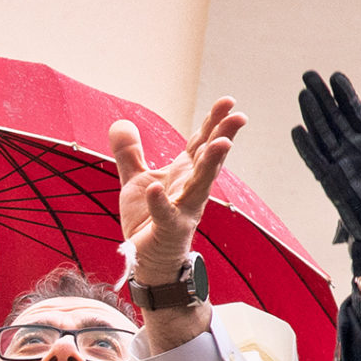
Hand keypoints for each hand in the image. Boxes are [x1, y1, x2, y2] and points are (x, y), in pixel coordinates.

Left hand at [112, 101, 244, 296]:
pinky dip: (160, 203)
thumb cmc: (148, 219)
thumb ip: (130, 152)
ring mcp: (184, 210)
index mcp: (185, 174)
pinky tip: (156, 190)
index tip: (228, 101)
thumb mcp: (135, 180)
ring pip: (201, 184)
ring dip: (211, 164)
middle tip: (239, 116)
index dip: (213, 122)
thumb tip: (121, 122)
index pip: (201, 143)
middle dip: (224, 136)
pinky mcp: (169, 230)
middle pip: (210, 158)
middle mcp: (190, 189)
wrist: (147, 258)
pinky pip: (165, 215)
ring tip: (221, 144)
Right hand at [291, 71, 360, 279]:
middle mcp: (353, 153)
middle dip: (322, 98)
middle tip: (309, 75)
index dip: (345, 96)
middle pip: (334, 120)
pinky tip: (297, 131)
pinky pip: (317, 164)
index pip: (355, 115)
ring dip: (312, 116)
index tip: (335, 76)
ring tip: (303, 94)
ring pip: (323, 137)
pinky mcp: (332, 185)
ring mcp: (341, 167)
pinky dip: (307, 149)